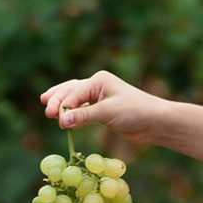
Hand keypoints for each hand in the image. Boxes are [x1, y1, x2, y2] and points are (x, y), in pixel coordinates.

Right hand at [40, 71, 170, 143]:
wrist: (155, 122)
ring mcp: (99, 98)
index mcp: (99, 80)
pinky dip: (72, 114)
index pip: (74, 92)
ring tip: (48, 109)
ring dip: (62, 105)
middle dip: (58, 101)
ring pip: (74, 99)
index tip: (55, 118)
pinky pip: (82, 111)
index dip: (62, 105)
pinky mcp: (102, 111)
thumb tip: (61, 121)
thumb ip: (84, 116)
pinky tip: (64, 119)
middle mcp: (97, 87)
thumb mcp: (107, 112)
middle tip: (47, 112)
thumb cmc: (135, 112)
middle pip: (70, 91)